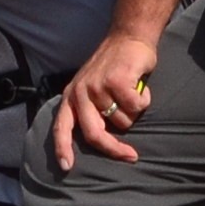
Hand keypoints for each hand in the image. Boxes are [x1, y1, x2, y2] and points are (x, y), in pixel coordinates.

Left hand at [47, 26, 162, 168]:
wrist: (128, 38)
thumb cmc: (114, 68)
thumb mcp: (92, 88)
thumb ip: (92, 110)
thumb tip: (100, 140)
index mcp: (71, 96)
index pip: (61, 127)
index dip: (62, 148)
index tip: (66, 167)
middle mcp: (80, 92)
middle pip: (95, 134)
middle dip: (114, 149)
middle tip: (131, 156)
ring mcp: (97, 86)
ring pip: (122, 121)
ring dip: (134, 112)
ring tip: (131, 92)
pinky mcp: (116, 81)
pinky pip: (136, 106)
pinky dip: (144, 100)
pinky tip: (139, 85)